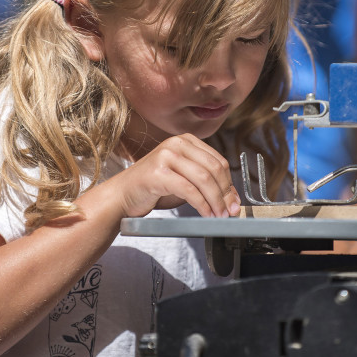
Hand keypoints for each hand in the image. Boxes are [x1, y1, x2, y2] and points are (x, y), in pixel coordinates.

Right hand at [109, 134, 240, 217]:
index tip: (234, 202)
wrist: (122, 195)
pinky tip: (206, 215)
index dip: (230, 183)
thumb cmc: (153, 188)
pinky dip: (202, 205)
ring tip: (220, 216)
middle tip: (230, 211)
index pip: (218, 161)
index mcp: (185, 140)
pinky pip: (189, 190)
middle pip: (214, 168)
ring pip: (204, 179)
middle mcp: (176, 143)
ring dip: (216, 201)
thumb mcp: (184, 180)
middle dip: (226, 193)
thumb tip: (232, 198)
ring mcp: (166, 155)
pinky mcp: (158, 172)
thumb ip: (206, 184)